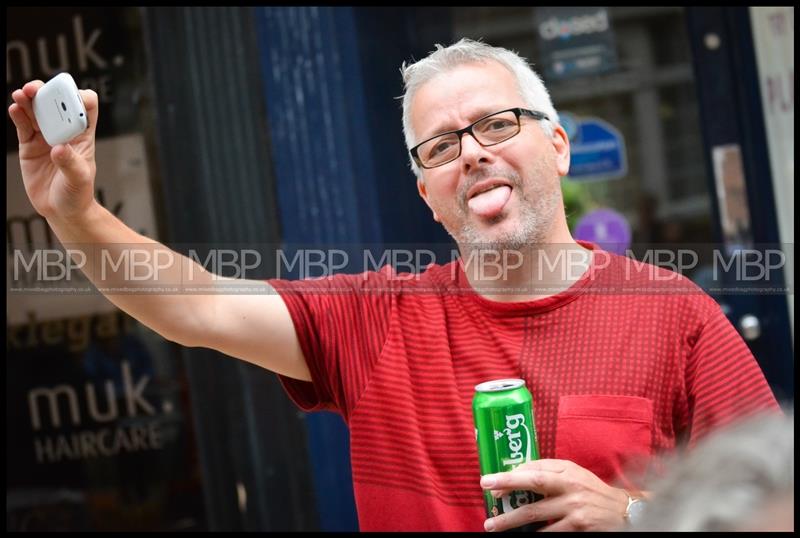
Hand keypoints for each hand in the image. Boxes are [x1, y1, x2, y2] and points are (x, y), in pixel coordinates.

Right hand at [8, 80, 99, 221]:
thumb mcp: (79, 180)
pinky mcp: (29, 145)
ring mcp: (45, 137)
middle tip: (37, 90)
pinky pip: (22, 126)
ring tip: (22, 94)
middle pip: (56, 103)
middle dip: (48, 92)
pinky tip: (15, 108)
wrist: (62, 210)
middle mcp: (64, 132)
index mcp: (83, 136)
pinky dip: (18, 115)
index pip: (86, 107)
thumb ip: (70, 164)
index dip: (79, 97)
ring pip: (36, 111)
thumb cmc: (77, 193)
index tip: (68, 99)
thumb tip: (59, 148)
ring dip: (29, 100)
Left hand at [480, 459, 628, 531]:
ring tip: (493, 525)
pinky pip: (549, 532)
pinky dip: (534, 534)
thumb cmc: (591, 490)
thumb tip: (516, 473)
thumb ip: (549, 471)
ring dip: (511, 521)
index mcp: (567, 470)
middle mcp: (570, 486)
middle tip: (486, 494)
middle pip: (534, 486)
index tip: (490, 481)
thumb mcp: (573, 474)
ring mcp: (574, 508)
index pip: (534, 469)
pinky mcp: (578, 526)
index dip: (510, 475)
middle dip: (507, 488)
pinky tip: (521, 535)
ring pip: (536, 514)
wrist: (622, 511)